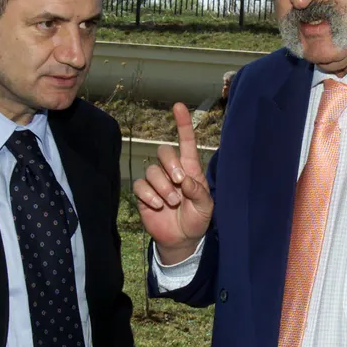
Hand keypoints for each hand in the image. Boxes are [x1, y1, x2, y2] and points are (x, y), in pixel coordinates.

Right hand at [133, 102, 213, 262]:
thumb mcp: (206, 208)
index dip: (183, 124)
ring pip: (151, 170)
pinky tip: (157, 206)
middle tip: (178, 183)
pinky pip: (140, 185)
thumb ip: (199, 193)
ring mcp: (156, 182)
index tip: (178, 106)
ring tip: (170, 202)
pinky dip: (149, 195)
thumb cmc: (196, 219)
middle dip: (170, 165)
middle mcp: (172, 171)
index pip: (186, 142)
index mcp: (190, 169)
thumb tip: (185, 180)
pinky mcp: (144, 194)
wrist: (181, 239)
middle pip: (164, 151)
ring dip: (162, 186)